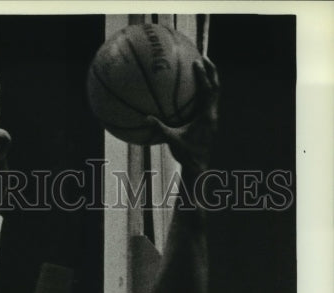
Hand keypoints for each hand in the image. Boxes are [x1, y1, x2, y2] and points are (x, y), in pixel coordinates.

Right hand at [148, 56, 218, 172]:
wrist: (199, 166)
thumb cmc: (186, 155)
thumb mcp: (171, 140)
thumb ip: (160, 128)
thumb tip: (145, 118)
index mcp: (207, 116)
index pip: (208, 91)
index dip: (203, 76)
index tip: (197, 63)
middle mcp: (213, 114)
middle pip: (216, 87)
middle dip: (211, 71)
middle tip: (203, 57)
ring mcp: (213, 118)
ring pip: (215, 93)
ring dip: (211, 80)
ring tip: (203, 68)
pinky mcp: (210, 121)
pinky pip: (210, 101)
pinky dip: (205, 91)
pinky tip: (195, 89)